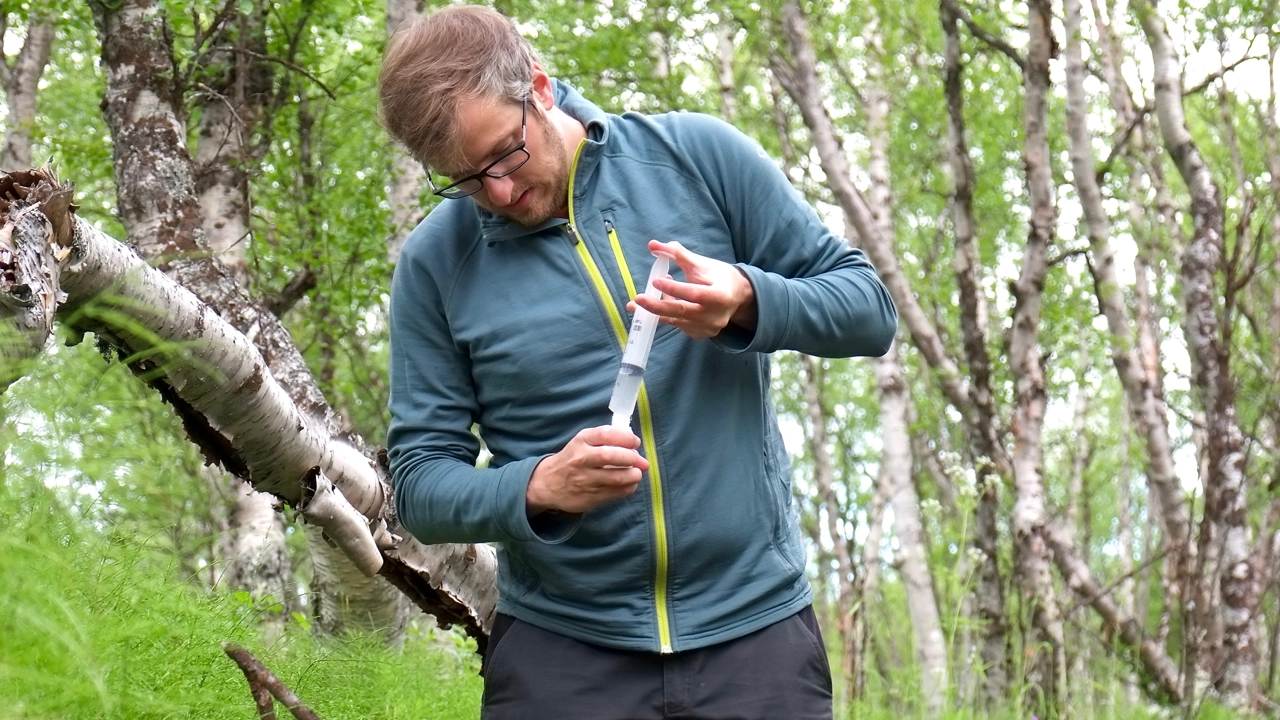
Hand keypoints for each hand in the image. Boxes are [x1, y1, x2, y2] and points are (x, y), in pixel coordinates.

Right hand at [526, 426, 650, 514]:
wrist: (547, 484)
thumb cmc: (571, 459)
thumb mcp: (582, 443)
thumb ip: (605, 441)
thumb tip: (636, 448)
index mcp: (581, 441)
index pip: (606, 434)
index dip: (625, 437)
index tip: (635, 443)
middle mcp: (581, 459)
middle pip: (610, 456)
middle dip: (631, 458)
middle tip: (640, 461)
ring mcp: (585, 479)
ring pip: (615, 477)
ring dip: (633, 475)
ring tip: (636, 473)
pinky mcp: (589, 497)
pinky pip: (615, 492)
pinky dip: (628, 488)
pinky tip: (630, 484)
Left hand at [629, 240, 756, 339]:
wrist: (737, 297)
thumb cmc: (719, 277)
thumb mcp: (701, 263)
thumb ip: (678, 254)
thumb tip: (652, 245)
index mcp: (720, 296)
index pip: (694, 293)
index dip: (674, 289)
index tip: (655, 281)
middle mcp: (715, 316)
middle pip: (681, 312)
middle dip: (657, 306)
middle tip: (637, 300)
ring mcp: (708, 328)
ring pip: (676, 320)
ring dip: (658, 309)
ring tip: (644, 298)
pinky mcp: (700, 334)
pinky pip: (678, 324)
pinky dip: (667, 314)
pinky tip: (665, 301)